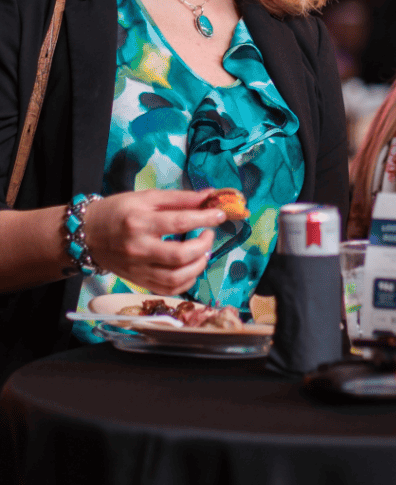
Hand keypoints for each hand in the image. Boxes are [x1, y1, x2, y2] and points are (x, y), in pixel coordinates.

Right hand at [81, 189, 225, 295]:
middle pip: (180, 255)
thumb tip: (210, 195)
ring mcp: (138, 269)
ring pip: (177, 277)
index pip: (179, 222)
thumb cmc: (117, 211)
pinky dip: (188, 280)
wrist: (85, 235)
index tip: (220, 214)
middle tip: (209, 233)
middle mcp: (138, 248)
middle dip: (204, 244)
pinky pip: (169, 289)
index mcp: (139, 222)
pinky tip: (192, 266)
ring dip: (200, 264)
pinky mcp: (139, 281)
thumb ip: (179, 198)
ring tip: (203, 250)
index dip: (205, 218)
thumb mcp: (146, 197)